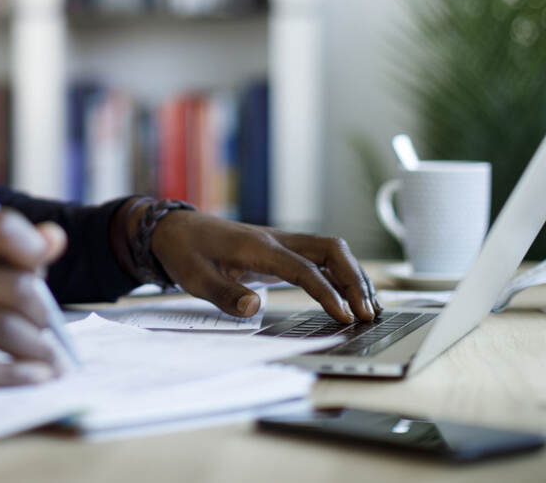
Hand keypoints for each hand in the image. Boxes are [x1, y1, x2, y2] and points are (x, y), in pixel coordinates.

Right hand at [0, 210, 66, 387]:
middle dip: (43, 315)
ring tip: (50, 360)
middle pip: (14, 288)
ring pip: (0, 330)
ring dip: (37, 349)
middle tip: (51, 330)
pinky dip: (13, 377)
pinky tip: (32, 378)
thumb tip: (56, 239)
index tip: (44, 273)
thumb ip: (1, 248)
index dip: (33, 249)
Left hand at [149, 212, 381, 322]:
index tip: (345, 316)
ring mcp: (282, 243)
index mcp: (258, 246)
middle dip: (354, 280)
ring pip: (331, 251)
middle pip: (330, 250)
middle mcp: (276, 240)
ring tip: (370, 309)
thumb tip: (255, 308)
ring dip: (353, 275)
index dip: (327, 292)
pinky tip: (351, 296)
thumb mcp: (195, 277)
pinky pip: (320, 257)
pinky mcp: (281, 250)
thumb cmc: (185, 252)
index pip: (303, 268)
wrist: (175, 229)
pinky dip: (341, 273)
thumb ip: (224, 293)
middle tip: (368, 314)